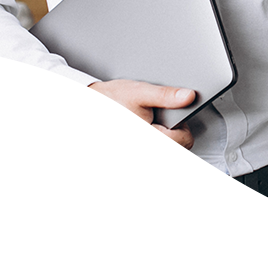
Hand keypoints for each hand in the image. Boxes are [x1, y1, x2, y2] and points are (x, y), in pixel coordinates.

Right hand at [64, 79, 195, 181]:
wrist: (79, 110)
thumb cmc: (106, 101)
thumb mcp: (140, 92)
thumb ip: (168, 96)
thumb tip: (188, 97)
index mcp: (146, 143)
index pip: (185, 141)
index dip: (179, 126)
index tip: (167, 118)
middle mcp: (136, 162)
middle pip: (171, 151)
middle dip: (163, 135)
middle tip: (146, 121)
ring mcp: (126, 171)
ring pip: (156, 160)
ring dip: (151, 146)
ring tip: (135, 129)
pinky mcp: (118, 175)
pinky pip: (140, 167)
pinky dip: (138, 155)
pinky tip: (127, 140)